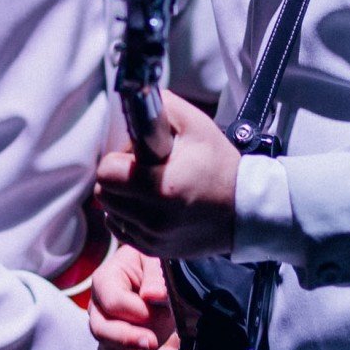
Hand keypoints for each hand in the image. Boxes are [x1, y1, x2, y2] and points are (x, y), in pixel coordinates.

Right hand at [89, 245, 183, 349]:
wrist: (163, 280)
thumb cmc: (157, 264)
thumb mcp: (159, 261)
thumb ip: (156, 276)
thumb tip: (151, 295)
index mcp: (106, 279)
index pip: (112, 301)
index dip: (134, 310)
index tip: (157, 309)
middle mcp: (100, 308)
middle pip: (101, 330)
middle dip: (126, 339)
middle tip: (151, 342)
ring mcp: (108, 331)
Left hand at [95, 90, 238, 258]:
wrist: (246, 210)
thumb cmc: (220, 166)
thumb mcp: (196, 125)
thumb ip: (162, 106)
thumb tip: (135, 99)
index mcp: (160, 186)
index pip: (106, 171)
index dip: (118, 158)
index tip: (137, 155)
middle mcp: (153, 217)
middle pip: (103, 192)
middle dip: (117, 177)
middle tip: (140, 170)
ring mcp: (153, 237)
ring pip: (110, 212)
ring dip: (121, 198)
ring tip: (146, 188)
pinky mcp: (155, 249)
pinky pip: (121, 230)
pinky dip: (128, 217)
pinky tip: (148, 206)